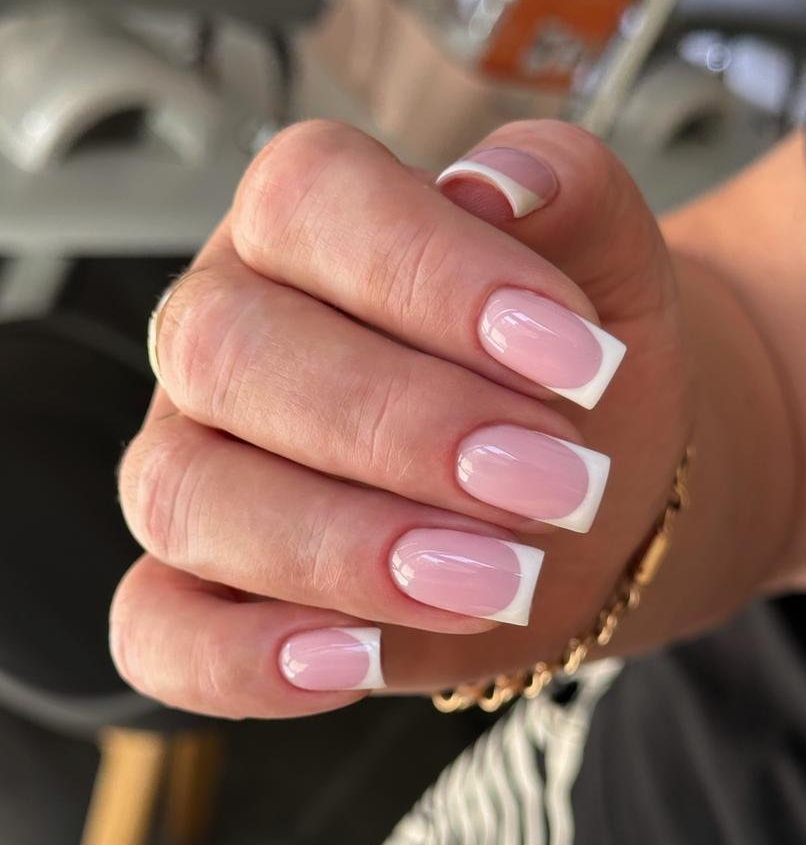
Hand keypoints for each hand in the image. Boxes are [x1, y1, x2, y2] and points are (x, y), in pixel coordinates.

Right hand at [113, 119, 691, 718]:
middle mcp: (227, 334)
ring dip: (346, 548)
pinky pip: (158, 630)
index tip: (576, 358)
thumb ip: (570, 193)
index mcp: (307, 224)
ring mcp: (197, 463)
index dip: (430, 274)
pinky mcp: (201, 588)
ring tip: (503, 575)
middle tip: (556, 480)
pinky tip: (355, 660)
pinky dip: (241, 659)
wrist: (581, 485)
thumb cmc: (572, 371)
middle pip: (231, 352)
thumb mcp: (607, 267)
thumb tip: (498, 184)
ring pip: (187, 496)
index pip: (306, 201)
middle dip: (403, 428)